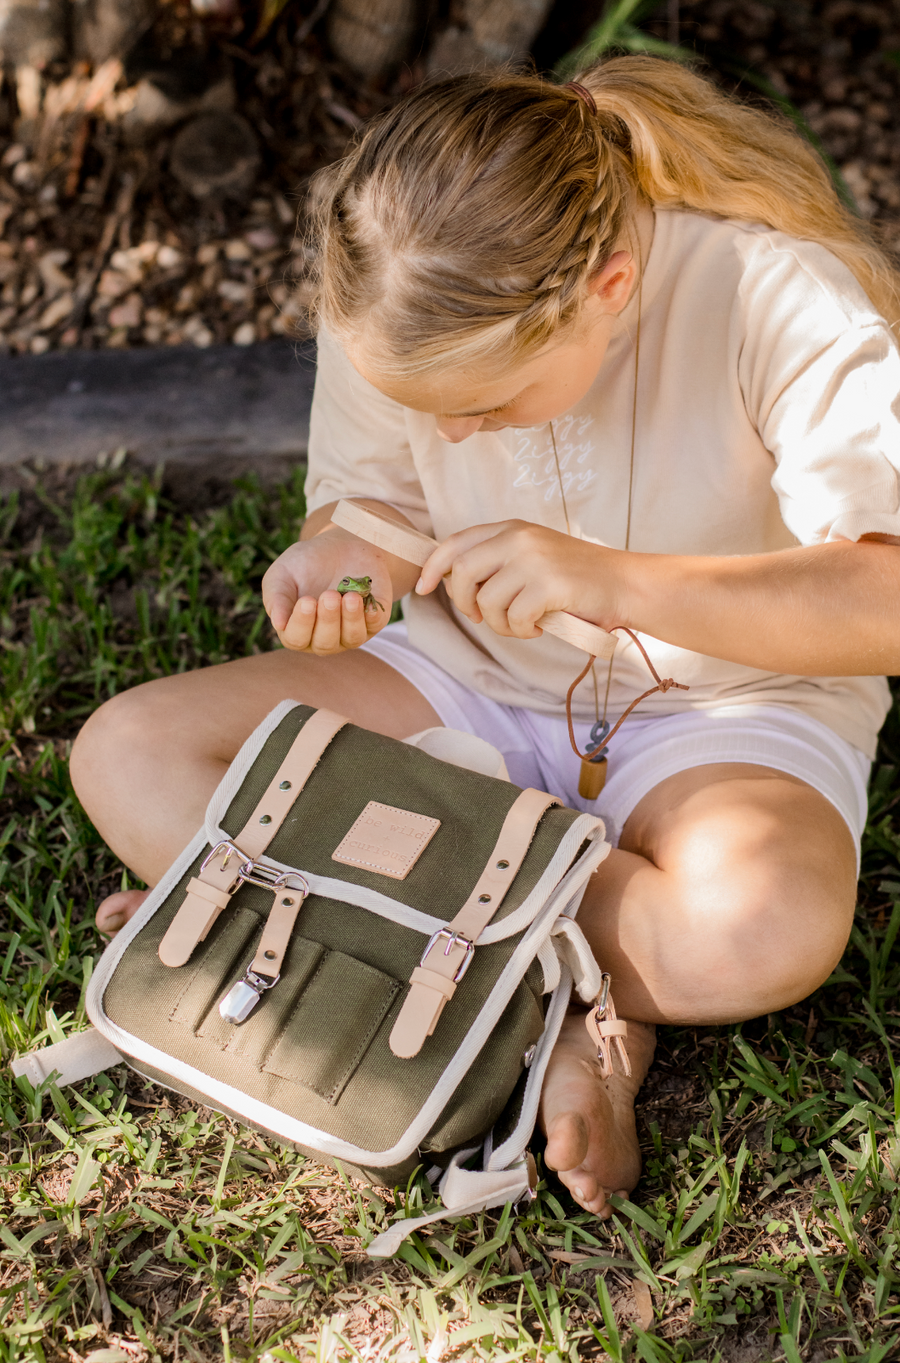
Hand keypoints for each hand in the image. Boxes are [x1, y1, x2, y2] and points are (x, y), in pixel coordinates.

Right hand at [262, 532, 391, 653]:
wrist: (341, 546)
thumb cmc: (306, 563)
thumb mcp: (283, 574)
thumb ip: (276, 598)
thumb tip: (278, 624)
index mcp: (297, 629)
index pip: (296, 639)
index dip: (301, 624)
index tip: (307, 601)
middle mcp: (324, 637)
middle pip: (325, 643)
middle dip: (327, 620)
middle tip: (328, 595)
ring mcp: (350, 631)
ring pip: (352, 638)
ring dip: (350, 619)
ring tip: (348, 596)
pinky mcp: (374, 620)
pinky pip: (374, 625)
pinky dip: (371, 615)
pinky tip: (364, 599)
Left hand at [416, 520, 621, 637]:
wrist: (625, 584)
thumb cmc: (578, 579)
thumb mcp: (534, 558)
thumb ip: (499, 563)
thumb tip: (455, 583)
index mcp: (512, 529)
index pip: (456, 542)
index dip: (433, 567)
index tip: (424, 587)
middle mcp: (519, 538)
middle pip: (462, 572)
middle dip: (464, 603)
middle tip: (483, 617)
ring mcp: (533, 560)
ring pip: (487, 601)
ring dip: (500, 625)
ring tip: (523, 624)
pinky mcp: (548, 584)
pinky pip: (513, 618)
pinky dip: (522, 631)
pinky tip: (540, 626)